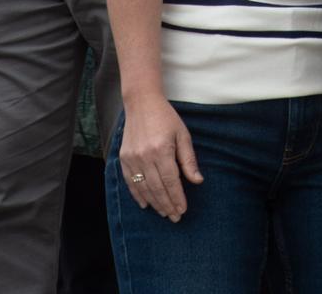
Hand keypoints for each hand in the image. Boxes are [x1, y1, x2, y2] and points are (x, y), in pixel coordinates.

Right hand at [117, 94, 202, 220]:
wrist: (141, 103)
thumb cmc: (166, 118)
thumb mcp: (183, 135)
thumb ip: (188, 159)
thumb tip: (197, 181)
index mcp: (161, 150)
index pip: (171, 181)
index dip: (177, 197)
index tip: (183, 210)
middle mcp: (145, 156)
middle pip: (157, 188)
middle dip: (167, 205)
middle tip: (175, 217)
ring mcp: (132, 158)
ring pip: (143, 188)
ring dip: (154, 203)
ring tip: (164, 213)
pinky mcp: (124, 158)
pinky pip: (130, 182)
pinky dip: (137, 195)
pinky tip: (146, 204)